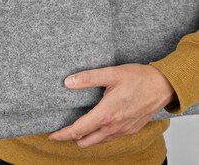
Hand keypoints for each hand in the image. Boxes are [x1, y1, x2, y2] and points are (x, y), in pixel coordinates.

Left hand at [48, 63, 176, 147]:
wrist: (163, 86)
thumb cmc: (138, 78)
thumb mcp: (111, 74)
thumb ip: (88, 78)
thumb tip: (68, 82)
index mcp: (107, 113)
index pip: (79, 130)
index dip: (63, 134)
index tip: (52, 135)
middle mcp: (114, 126)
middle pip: (86, 141)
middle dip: (72, 138)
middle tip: (63, 129)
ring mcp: (123, 130)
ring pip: (98, 141)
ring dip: (86, 137)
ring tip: (78, 127)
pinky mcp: (130, 129)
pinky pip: (110, 138)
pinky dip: (99, 135)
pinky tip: (98, 124)